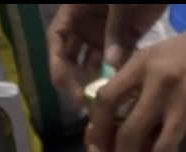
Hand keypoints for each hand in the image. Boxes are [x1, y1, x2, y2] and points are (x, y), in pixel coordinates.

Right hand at [47, 3, 166, 103]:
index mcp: (74, 11)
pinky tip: (125, 97)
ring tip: (106, 107)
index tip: (65, 86)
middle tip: (87, 105)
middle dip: (77, 81)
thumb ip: (115, 28)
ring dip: (100, 84)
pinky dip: (121, 78)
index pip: (57, 40)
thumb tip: (112, 64)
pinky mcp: (128, 40)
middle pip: (73, 58)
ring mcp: (106, 35)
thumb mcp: (118, 1)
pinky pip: (120, 63)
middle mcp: (86, 26)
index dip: (57, 64)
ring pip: (97, 65)